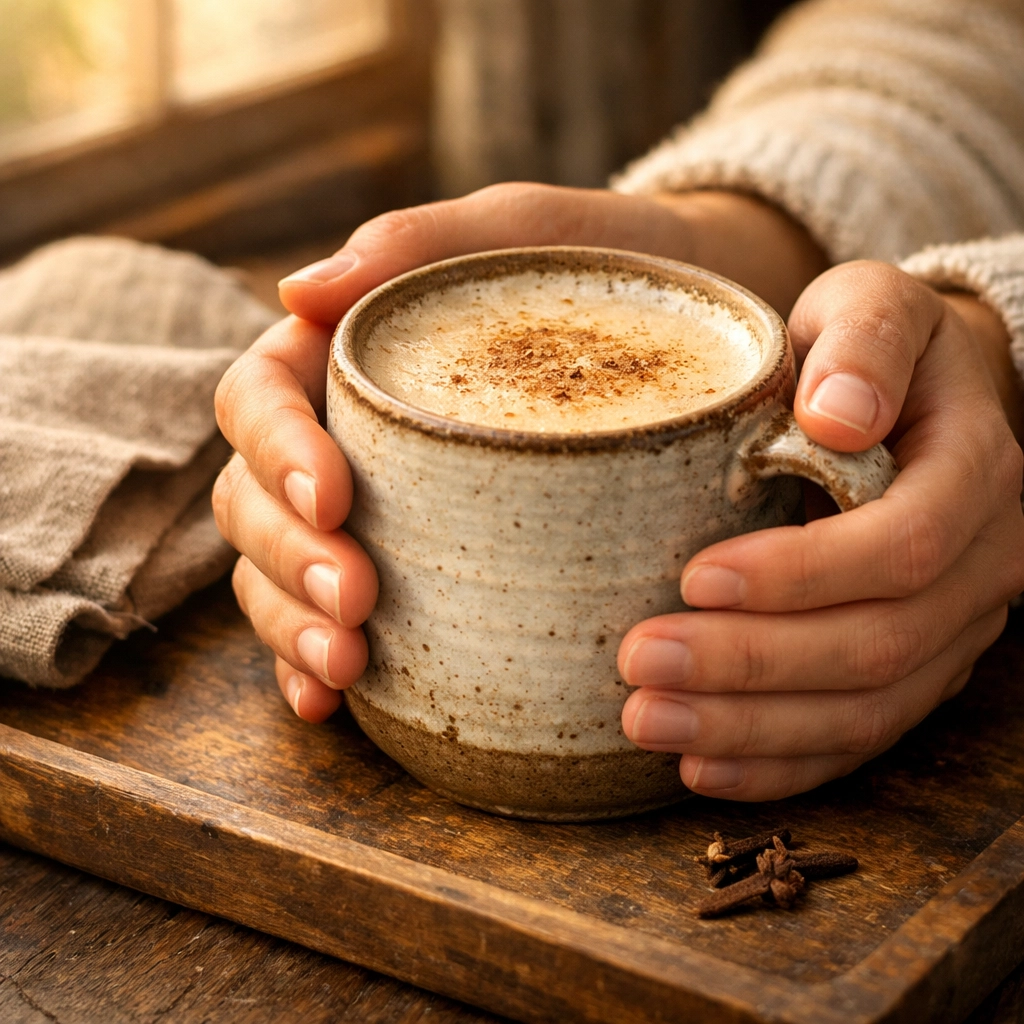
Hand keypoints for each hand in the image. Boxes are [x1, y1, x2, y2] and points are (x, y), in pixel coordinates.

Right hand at [215, 183, 825, 721]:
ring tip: (347, 662)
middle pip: (255, 499)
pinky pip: (336, 619)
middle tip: (356, 602)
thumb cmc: (594, 263)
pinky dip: (314, 661)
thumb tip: (293, 290)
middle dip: (289, 557)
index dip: (277, 452)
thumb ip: (417, 242)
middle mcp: (342, 437)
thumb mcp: (517, 232)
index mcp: (342, 356)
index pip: (260, 399)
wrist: (678, 320)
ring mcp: (371, 511)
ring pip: (278, 570)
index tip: (337, 496)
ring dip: (293, 624)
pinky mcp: (412, 568)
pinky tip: (334, 698)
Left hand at [618, 261, 1023, 799]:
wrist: (912, 400)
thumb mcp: (872, 307)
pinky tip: (702, 766)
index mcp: (973, 472)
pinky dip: (780, 762)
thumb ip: (864, 342)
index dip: (803, 574)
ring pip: (865, 709)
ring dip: (751, 728)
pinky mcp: (914, 668)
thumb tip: (839, 414)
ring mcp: (953, 629)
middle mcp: (979, 565)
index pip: (902, 546)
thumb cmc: (874, 351)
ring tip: (647, 721)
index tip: (695, 577)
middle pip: (876, 645)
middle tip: (639, 663)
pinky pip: (858, 737)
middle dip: (750, 665)